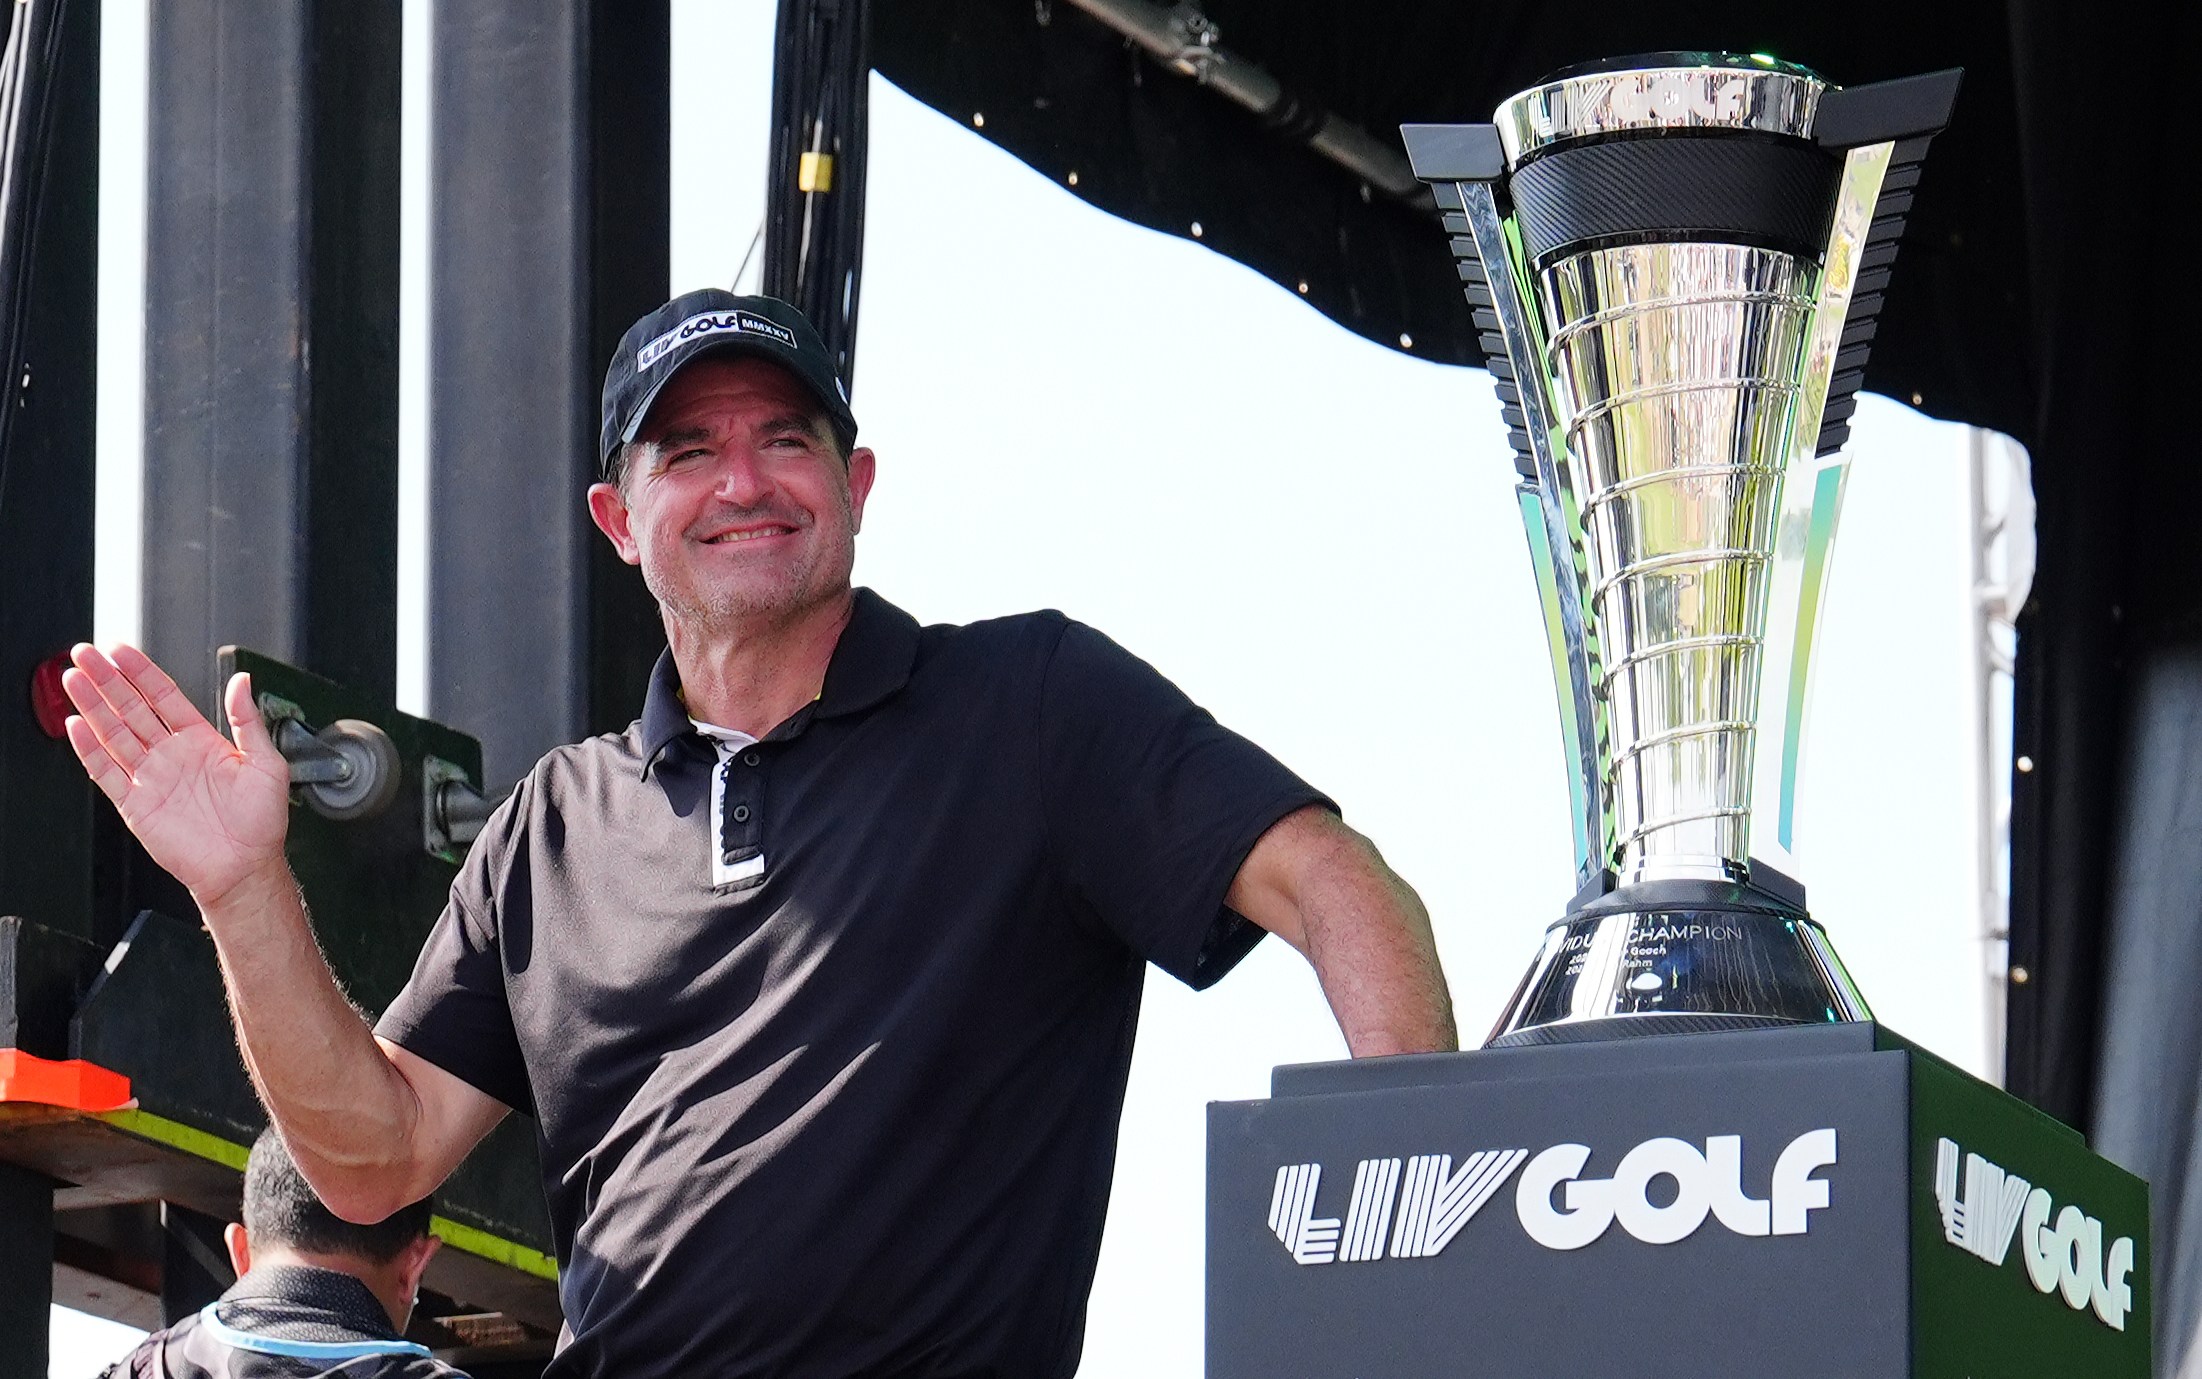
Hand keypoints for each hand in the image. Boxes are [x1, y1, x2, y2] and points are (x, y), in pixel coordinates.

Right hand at [62, 644, 292, 908]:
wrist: (245, 866)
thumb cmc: (261, 822)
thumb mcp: (266, 762)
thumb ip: (248, 719)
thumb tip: (243, 680)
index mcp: (201, 741)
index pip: (163, 696)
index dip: (141, 672)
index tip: (120, 650)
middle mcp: (172, 755)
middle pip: (131, 708)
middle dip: (107, 680)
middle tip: (85, 654)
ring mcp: (151, 778)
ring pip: (114, 733)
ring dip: (92, 706)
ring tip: (73, 679)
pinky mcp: (136, 804)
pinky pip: (107, 772)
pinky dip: (90, 750)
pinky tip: (77, 726)